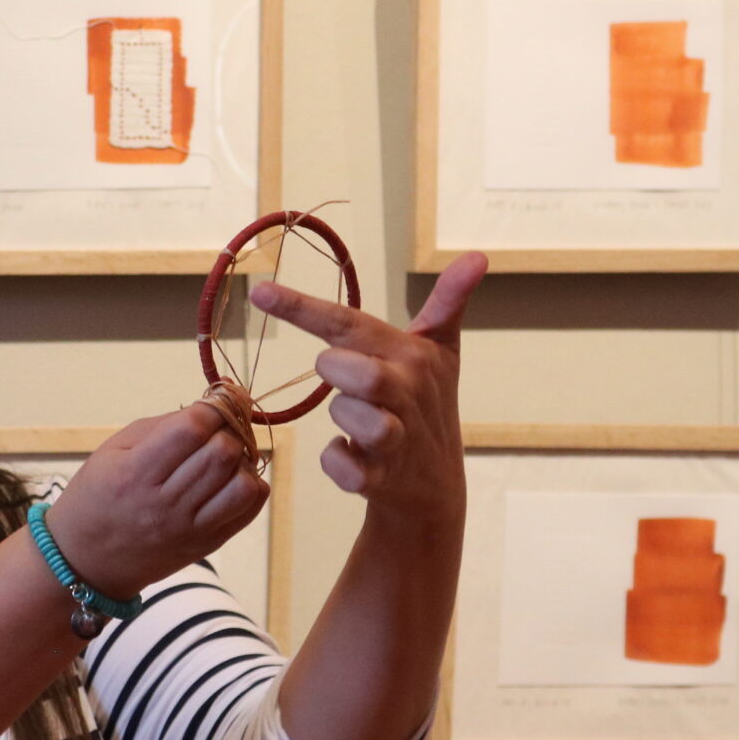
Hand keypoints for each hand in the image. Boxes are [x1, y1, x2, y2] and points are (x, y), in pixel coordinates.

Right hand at [40, 400, 269, 599]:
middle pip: (223, 452)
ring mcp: (190, 528)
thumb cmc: (97, 497)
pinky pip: (248, 509)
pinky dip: (250, 486)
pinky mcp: (207, 544)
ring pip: (243, 482)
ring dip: (242, 460)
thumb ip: (162, 426)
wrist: (87, 560)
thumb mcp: (113, 451)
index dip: (212, 407)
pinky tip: (231, 478)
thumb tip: (211, 408)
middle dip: (228, 429)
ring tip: (225, 456)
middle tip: (219, 427)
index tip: (216, 402)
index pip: (192, 429)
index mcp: (136, 473)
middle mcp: (166, 504)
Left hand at [249, 251, 484, 520]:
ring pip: (353, 418)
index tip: (260, 292)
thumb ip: (448, 301)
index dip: (302, 307)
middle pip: (357, 371)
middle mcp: (407, 392)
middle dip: (335, 370)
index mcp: (411, 355)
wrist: (435, 483)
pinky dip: (336, 460)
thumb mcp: (440, 351)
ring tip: (353, 419)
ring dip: (341, 416)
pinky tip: (348, 452)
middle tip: (339, 375)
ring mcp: (395, 439)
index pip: (350, 323)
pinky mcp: (380, 479)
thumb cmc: (427, 404)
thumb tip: (478, 256)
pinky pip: (343, 466)